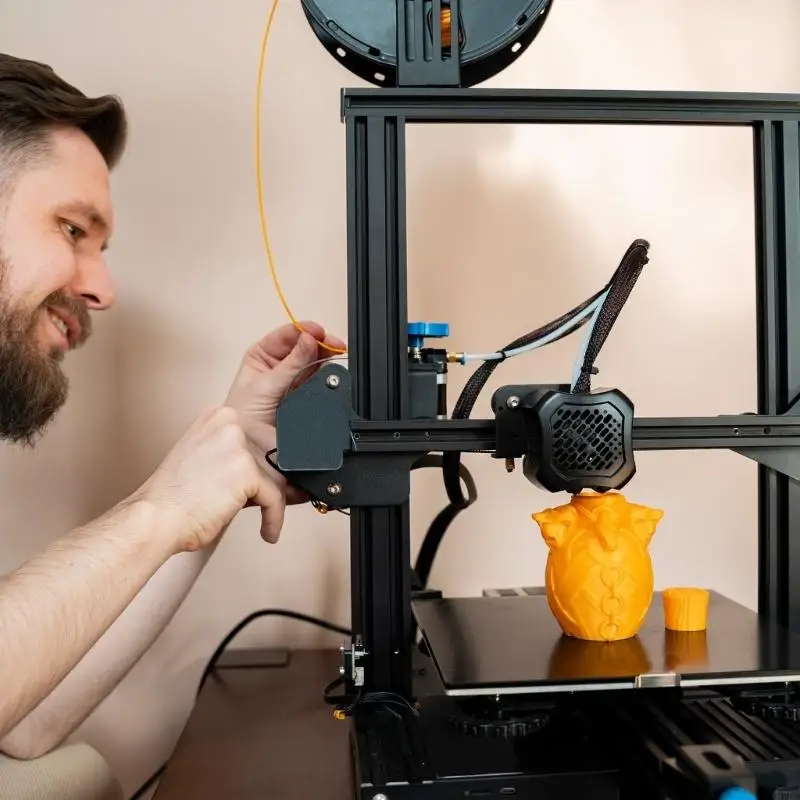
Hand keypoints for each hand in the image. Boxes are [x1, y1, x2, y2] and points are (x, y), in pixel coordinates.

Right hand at [134, 406, 285, 551]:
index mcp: (218, 416)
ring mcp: (237, 444)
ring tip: (268, 522)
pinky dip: (274, 518)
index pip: (260, 437)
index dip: (267, 466)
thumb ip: (239, 459)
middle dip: (274, 484)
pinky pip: (276, 497)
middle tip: (273, 507)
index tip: (268, 486)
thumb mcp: (208, 462)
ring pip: (277, 476)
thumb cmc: (174, 500)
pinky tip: (267, 532)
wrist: (153, 520)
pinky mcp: (246, 470)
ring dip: (274, 503)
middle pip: (272, 455)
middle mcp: (228, 422)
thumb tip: (281, 474)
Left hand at [225, 321, 345, 501]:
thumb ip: (291, 363)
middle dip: (320, 343)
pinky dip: (328, 377)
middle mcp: (280, 368)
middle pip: (305, 347)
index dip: (303, 330)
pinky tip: (332, 373)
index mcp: (262, 357)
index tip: (317, 332)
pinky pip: (320, 383)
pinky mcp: (306, 399)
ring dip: (326, 358)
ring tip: (334, 355)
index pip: (287, 335)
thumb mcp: (265, 384)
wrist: (249, 450)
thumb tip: (309, 340)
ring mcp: (294, 383)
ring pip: (315, 363)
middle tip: (333, 344)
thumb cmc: (242, 418)